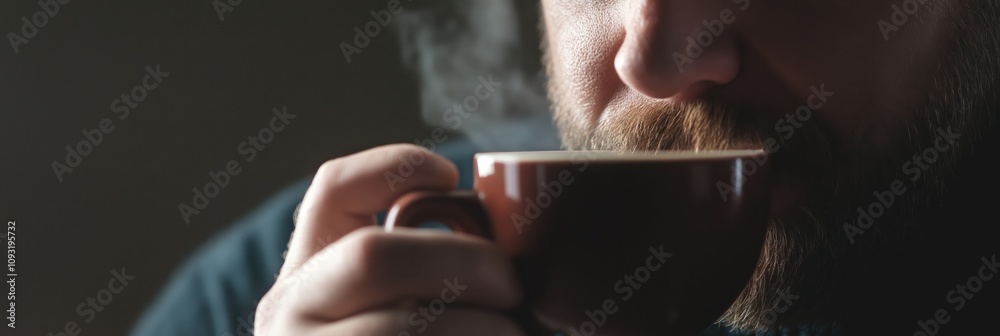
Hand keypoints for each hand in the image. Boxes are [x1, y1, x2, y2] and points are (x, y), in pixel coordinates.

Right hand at [254, 144, 525, 335]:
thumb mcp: (392, 313)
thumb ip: (424, 283)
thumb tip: (512, 252)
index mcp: (308, 278)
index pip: (332, 192)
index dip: (392, 165)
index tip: (453, 174)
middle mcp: (291, 318)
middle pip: (371, 255)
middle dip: (458, 259)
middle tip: (513, 285)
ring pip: (394, 327)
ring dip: (478, 329)